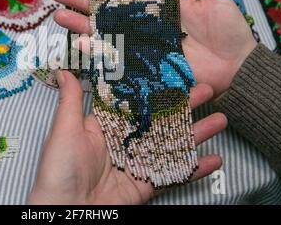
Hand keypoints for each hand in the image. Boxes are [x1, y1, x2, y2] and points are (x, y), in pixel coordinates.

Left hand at [28, 71, 226, 204]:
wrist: (65, 210)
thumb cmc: (60, 168)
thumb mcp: (65, 128)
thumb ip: (70, 99)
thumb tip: (64, 71)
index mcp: (105, 126)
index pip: (135, 103)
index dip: (155, 90)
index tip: (174, 74)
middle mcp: (123, 142)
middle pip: (159, 121)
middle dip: (183, 107)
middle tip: (207, 91)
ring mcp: (136, 164)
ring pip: (171, 145)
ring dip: (196, 134)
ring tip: (220, 119)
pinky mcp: (145, 186)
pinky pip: (172, 175)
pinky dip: (194, 169)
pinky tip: (214, 159)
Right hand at [51, 0, 256, 96]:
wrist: (236, 67)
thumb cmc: (228, 32)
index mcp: (156, 6)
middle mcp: (143, 25)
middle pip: (106, 11)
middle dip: (81, 2)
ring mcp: (141, 46)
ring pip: (105, 33)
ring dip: (81, 24)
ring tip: (60, 15)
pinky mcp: (143, 66)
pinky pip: (115, 57)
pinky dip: (96, 50)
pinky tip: (78, 41)